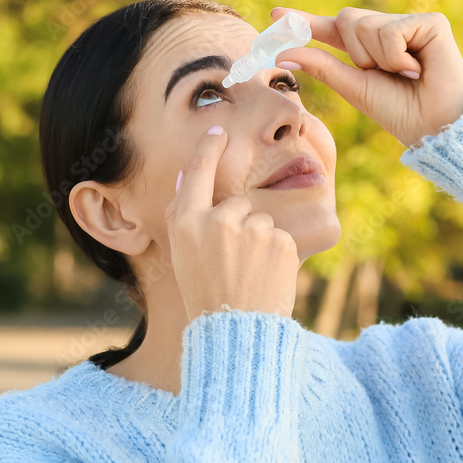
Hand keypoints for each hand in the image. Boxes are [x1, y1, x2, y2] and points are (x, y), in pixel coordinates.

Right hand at [165, 126, 298, 320]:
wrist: (236, 331)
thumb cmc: (204, 294)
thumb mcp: (183, 255)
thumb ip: (184, 214)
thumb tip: (188, 175)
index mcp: (187, 223)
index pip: (197, 172)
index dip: (208, 148)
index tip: (217, 131)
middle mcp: (217, 221)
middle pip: (237, 205)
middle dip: (240, 226)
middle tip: (233, 265)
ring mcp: (250, 230)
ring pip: (261, 222)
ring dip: (260, 242)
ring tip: (249, 275)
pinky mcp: (279, 241)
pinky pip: (280, 237)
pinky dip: (276, 255)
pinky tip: (265, 277)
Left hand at [271, 7, 462, 147]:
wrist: (435, 126)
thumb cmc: (398, 111)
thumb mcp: (353, 87)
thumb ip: (321, 66)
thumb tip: (282, 52)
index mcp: (368, 48)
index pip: (331, 28)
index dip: (305, 20)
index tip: (275, 15)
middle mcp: (389, 30)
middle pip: (346, 18)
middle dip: (354, 51)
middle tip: (379, 73)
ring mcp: (410, 23)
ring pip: (365, 23)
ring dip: (376, 58)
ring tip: (404, 74)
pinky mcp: (431, 22)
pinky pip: (390, 30)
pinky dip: (395, 55)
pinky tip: (417, 68)